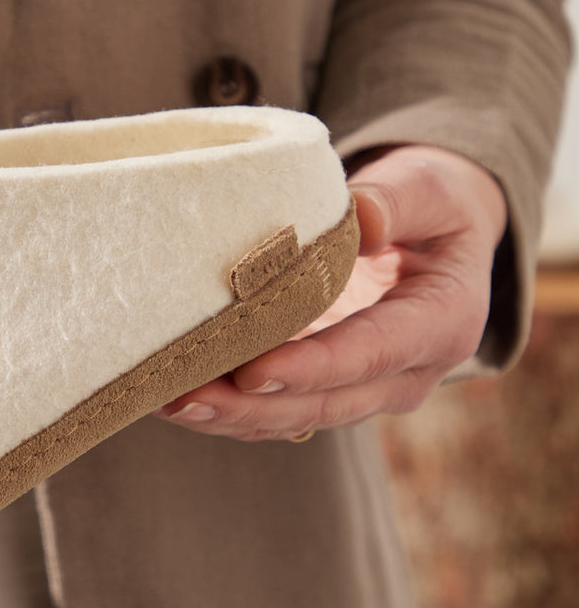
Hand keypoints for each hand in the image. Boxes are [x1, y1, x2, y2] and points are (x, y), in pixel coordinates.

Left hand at [156, 145, 507, 441]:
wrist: (440, 234)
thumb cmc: (433, 204)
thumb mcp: (432, 189)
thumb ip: (399, 201)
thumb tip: (363, 220)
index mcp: (442, 323)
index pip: (371, 354)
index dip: (312, 368)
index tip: (253, 374)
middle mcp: (407, 373)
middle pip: (325, 404)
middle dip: (251, 408)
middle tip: (184, 398)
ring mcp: (365, 389)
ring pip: (294, 418)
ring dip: (228, 417)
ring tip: (164, 403)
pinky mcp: (327, 388)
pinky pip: (277, 411)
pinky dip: (228, 409)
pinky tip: (172, 398)